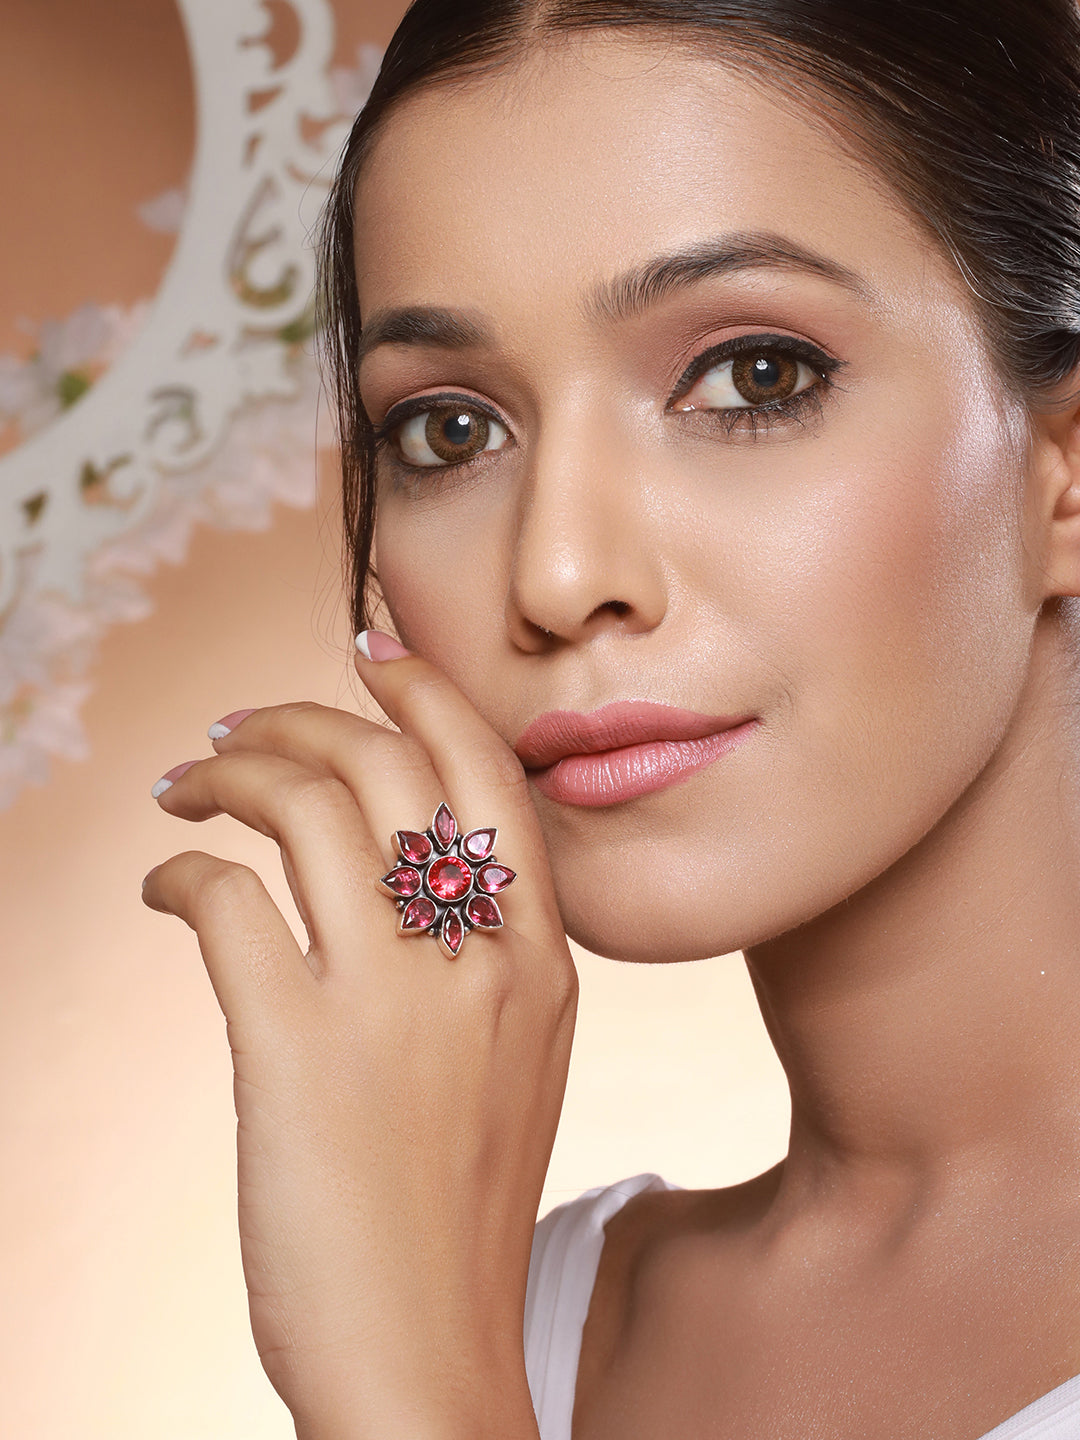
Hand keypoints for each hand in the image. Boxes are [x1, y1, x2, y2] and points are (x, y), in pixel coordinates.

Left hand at [141, 639, 576, 1438]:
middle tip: (237, 727)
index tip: (370, 650)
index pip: (489, 773)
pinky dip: (180, 871)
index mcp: (540, 961)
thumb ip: (481, 956)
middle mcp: (480, 961)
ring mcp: (394, 1001)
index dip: (426, 692)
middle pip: (387, 766)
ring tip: (186, 788)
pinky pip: (227, 900)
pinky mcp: (298, 1049)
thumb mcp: (516, 1061)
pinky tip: (163, 885)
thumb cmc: (457, 1208)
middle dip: (301, 716)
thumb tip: (391, 859)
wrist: (425, 1353)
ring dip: (231, 774)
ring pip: (305, 807)